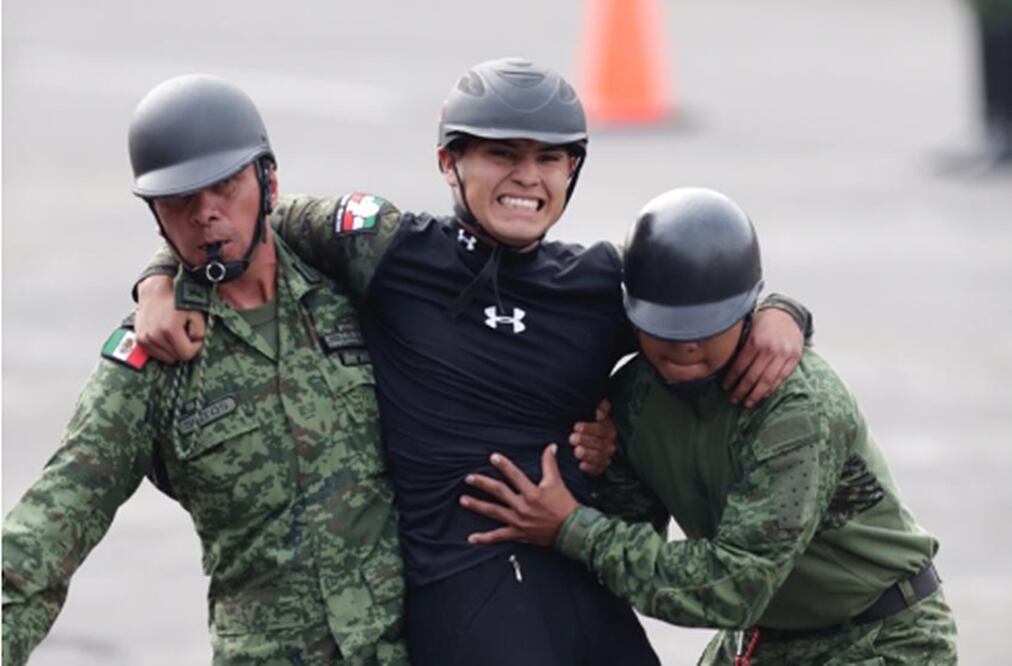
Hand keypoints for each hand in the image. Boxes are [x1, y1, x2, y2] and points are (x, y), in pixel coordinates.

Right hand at [136, 276, 204, 363]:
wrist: (156, 289)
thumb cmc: (175, 298)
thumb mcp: (196, 313)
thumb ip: (200, 332)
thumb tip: (195, 342)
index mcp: (169, 330)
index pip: (186, 354)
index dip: (195, 346)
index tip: (195, 337)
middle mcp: (154, 336)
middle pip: (175, 357)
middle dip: (184, 347)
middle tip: (185, 332)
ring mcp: (145, 338)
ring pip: (165, 357)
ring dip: (173, 348)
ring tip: (175, 332)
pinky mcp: (139, 339)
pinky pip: (155, 353)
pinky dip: (163, 348)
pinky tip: (166, 335)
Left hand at [460, 444, 578, 546]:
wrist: (571, 530)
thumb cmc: (565, 505)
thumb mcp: (557, 482)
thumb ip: (550, 463)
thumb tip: (551, 446)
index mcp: (532, 493)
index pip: (515, 476)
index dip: (504, 465)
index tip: (493, 457)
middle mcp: (523, 507)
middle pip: (499, 492)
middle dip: (483, 484)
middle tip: (469, 478)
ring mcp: (519, 521)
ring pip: (494, 512)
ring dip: (478, 506)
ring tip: (464, 500)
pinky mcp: (519, 534)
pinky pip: (499, 537)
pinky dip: (485, 538)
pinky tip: (471, 538)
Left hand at [569, 399, 616, 475]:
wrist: (589, 442)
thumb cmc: (591, 426)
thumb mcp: (595, 414)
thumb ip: (602, 408)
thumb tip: (599, 411)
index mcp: (609, 429)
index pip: (601, 429)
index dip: (589, 428)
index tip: (576, 426)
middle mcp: (609, 444)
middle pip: (599, 443)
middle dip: (585, 440)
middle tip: (572, 438)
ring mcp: (605, 457)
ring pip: (598, 456)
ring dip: (587, 454)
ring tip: (576, 451)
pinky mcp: (600, 468)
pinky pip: (597, 469)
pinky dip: (589, 468)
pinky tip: (581, 465)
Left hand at [722, 308, 803, 407]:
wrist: (786, 313)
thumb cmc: (763, 322)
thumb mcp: (748, 330)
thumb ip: (741, 347)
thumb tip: (726, 367)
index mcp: (754, 342)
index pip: (739, 366)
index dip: (731, 379)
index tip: (725, 387)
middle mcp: (769, 350)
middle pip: (752, 377)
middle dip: (741, 391)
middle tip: (733, 399)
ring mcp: (783, 355)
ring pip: (767, 381)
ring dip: (756, 395)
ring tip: (748, 403)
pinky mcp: (793, 359)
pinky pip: (781, 378)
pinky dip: (771, 389)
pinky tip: (763, 395)